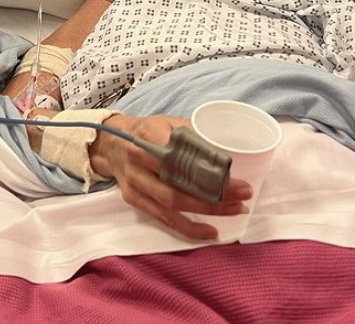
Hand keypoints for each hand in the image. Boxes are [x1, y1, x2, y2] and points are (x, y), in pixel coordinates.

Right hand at [91, 114, 251, 240]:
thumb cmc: (147, 131)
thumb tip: (225, 149)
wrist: (111, 145)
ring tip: (234, 212)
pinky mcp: (134, 200)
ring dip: (206, 212)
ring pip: (173, 204)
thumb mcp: (168, 121)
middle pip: (179, 183)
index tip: (236, 177)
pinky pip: (164, 219)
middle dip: (215, 195)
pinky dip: (188, 228)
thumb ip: (192, 133)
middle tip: (243, 197)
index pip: (183, 155)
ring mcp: (135, 183)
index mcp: (149, 135)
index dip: (209, 169)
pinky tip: (210, 231)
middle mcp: (138, 160)